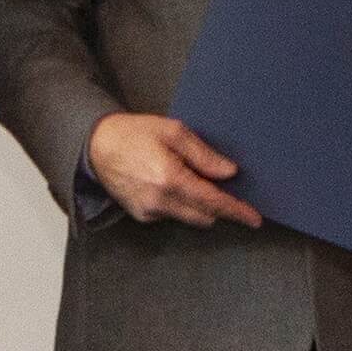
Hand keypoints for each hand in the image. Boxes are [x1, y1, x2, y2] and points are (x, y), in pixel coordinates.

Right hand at [87, 111, 263, 226]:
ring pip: (190, 218)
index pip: (213, 202)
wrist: (97, 146)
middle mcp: (160, 201)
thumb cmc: (134, 134)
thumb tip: (229, 172)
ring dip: (200, 205)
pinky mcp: (141, 216)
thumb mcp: (174, 132)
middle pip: (205, 216)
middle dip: (219, 206)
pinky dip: (181, 204)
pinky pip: (172, 215)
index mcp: (170, 178)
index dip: (236, 210)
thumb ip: (204, 154)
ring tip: (193, 178)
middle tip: (225, 187)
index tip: (254, 218)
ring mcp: (149, 212)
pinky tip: (172, 183)